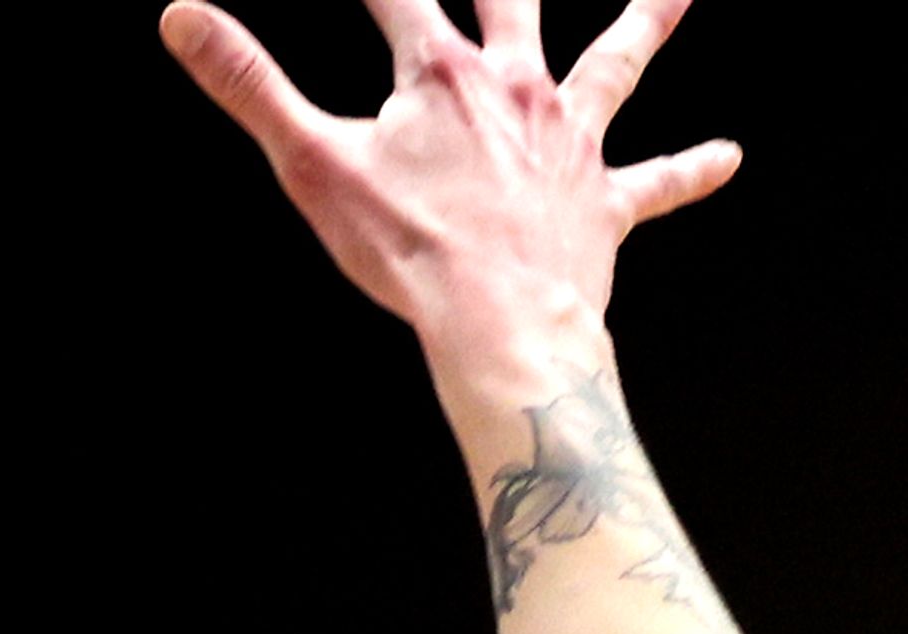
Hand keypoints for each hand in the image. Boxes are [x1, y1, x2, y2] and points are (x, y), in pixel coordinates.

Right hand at [159, 0, 737, 388]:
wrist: (500, 328)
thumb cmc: (409, 252)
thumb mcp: (313, 163)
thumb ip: (248, 84)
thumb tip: (180, 15)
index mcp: (439, 74)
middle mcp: (514, 88)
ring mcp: (567, 140)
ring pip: (613, 61)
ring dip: (648, 19)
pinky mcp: (603, 201)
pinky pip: (655, 183)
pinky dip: (689, 170)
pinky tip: (728, 157)